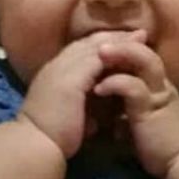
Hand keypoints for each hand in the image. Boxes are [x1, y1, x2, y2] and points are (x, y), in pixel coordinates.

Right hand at [17, 30, 146, 157]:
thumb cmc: (52, 138)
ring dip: (119, 41)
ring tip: (141, 37)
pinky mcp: (70, 79)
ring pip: (94, 47)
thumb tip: (93, 121)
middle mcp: (57, 66)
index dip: (104, 46)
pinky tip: (132, 51)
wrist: (36, 145)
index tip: (125, 43)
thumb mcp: (69, 118)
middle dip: (114, 37)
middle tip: (139, 33)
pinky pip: (96, 58)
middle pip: (89, 43)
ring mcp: (62, 70)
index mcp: (55, 75)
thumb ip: (80, 111)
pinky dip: (115, 53)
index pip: (81, 52)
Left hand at [93, 40, 178, 176]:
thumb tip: (107, 109)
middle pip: (141, 48)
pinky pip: (134, 87)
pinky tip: (99, 88)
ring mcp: (157, 93)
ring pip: (144, 60)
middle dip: (119, 41)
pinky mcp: (152, 108)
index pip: (137, 54)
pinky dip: (115, 83)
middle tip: (95, 38)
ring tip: (99, 52)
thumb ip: (128, 108)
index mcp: (154, 83)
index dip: (118, 46)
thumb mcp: (141, 119)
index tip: (94, 45)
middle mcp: (158, 82)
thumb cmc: (160, 144)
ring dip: (120, 52)